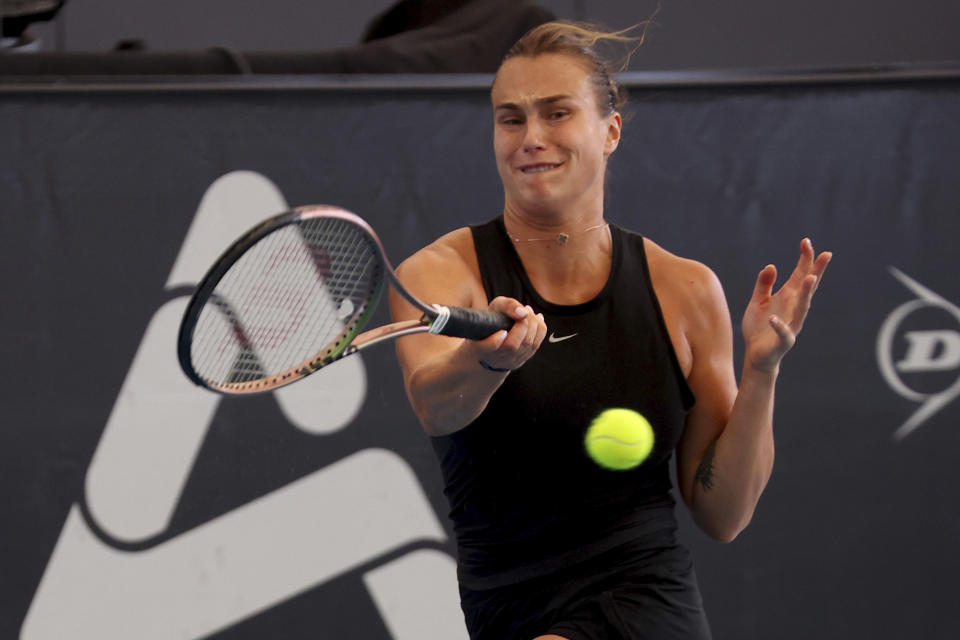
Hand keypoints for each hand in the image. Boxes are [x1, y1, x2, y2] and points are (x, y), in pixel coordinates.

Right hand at [468, 296, 545, 371]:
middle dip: (523, 325)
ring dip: (533, 325)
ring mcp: (508, 362)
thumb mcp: (494, 308)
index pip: (488, 348)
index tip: (502, 331)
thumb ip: (506, 306)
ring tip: (530, 312)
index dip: (495, 341)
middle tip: (525, 309)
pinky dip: (540, 330)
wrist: (491, 342)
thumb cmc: (492, 321)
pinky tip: (538, 319)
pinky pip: (535, 346)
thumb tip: (523, 313)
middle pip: (512, 346)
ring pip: (526, 346)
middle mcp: (493, 358)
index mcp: (480, 346)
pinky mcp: (520, 361)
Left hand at [742, 238, 831, 371]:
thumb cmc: (759, 327)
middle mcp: (793, 309)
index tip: (806, 241)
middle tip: (826, 254)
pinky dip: (780, 326)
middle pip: (808, 288)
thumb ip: (764, 284)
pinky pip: (783, 333)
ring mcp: (791, 324)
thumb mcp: (758, 301)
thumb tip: (772, 265)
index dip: (805, 259)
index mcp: (787, 297)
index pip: (800, 275)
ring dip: (806, 294)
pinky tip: (775, 318)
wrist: (756, 355)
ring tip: (810, 278)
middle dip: (816, 271)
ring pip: (802, 308)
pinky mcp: (782, 341)